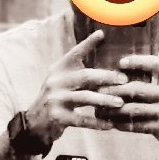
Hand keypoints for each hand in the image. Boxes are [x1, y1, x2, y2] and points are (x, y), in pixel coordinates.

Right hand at [24, 30, 127, 150]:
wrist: (34, 122)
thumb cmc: (56, 98)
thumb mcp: (62, 80)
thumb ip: (77, 70)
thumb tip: (100, 54)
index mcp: (59, 69)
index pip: (74, 53)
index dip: (88, 43)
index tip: (102, 34)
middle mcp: (56, 81)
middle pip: (85, 76)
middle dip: (106, 77)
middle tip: (124, 80)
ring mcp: (56, 99)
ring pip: (85, 98)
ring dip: (105, 100)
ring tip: (121, 103)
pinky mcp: (57, 117)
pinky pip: (81, 120)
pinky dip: (97, 123)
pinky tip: (110, 125)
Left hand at [100, 54, 158, 152]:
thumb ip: (153, 80)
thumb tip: (121, 71)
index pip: (155, 64)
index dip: (137, 61)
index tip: (120, 63)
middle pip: (137, 88)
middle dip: (115, 90)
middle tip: (99, 91)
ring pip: (134, 109)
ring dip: (114, 110)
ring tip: (100, 110)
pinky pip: (137, 125)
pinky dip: (122, 124)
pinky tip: (112, 123)